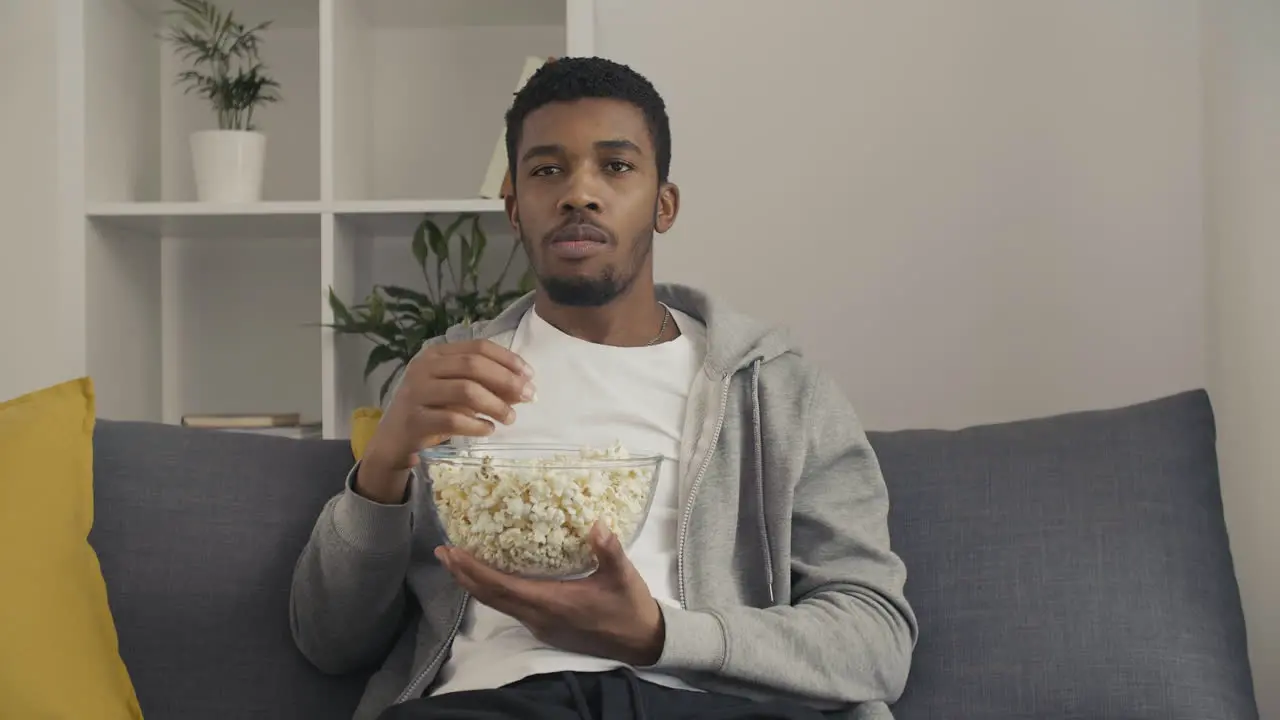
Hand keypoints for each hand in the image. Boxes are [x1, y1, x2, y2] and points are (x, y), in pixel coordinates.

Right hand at [356, 339, 534, 502]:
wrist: (394, 440)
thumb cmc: (432, 410)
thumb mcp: (459, 394)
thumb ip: (488, 387)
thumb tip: (525, 387)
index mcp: (436, 354)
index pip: (477, 347)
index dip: (507, 359)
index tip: (529, 375)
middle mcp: (423, 368)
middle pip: (473, 366)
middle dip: (506, 380)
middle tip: (528, 396)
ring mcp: (416, 393)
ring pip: (465, 391)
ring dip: (495, 404)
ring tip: (510, 417)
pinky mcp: (415, 420)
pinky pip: (453, 420)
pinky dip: (477, 425)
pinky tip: (488, 429)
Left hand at [436, 521, 665, 666]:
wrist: (642, 642)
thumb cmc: (630, 608)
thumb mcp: (624, 576)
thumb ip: (609, 550)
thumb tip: (596, 525)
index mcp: (552, 603)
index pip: (501, 587)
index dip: (474, 570)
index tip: (452, 552)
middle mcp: (539, 617)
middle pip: (490, 597)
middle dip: (463, 575)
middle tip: (443, 552)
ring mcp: (541, 625)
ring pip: (498, 604)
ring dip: (476, 584)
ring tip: (459, 562)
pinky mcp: (546, 627)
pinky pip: (511, 607)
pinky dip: (494, 590)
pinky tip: (492, 576)